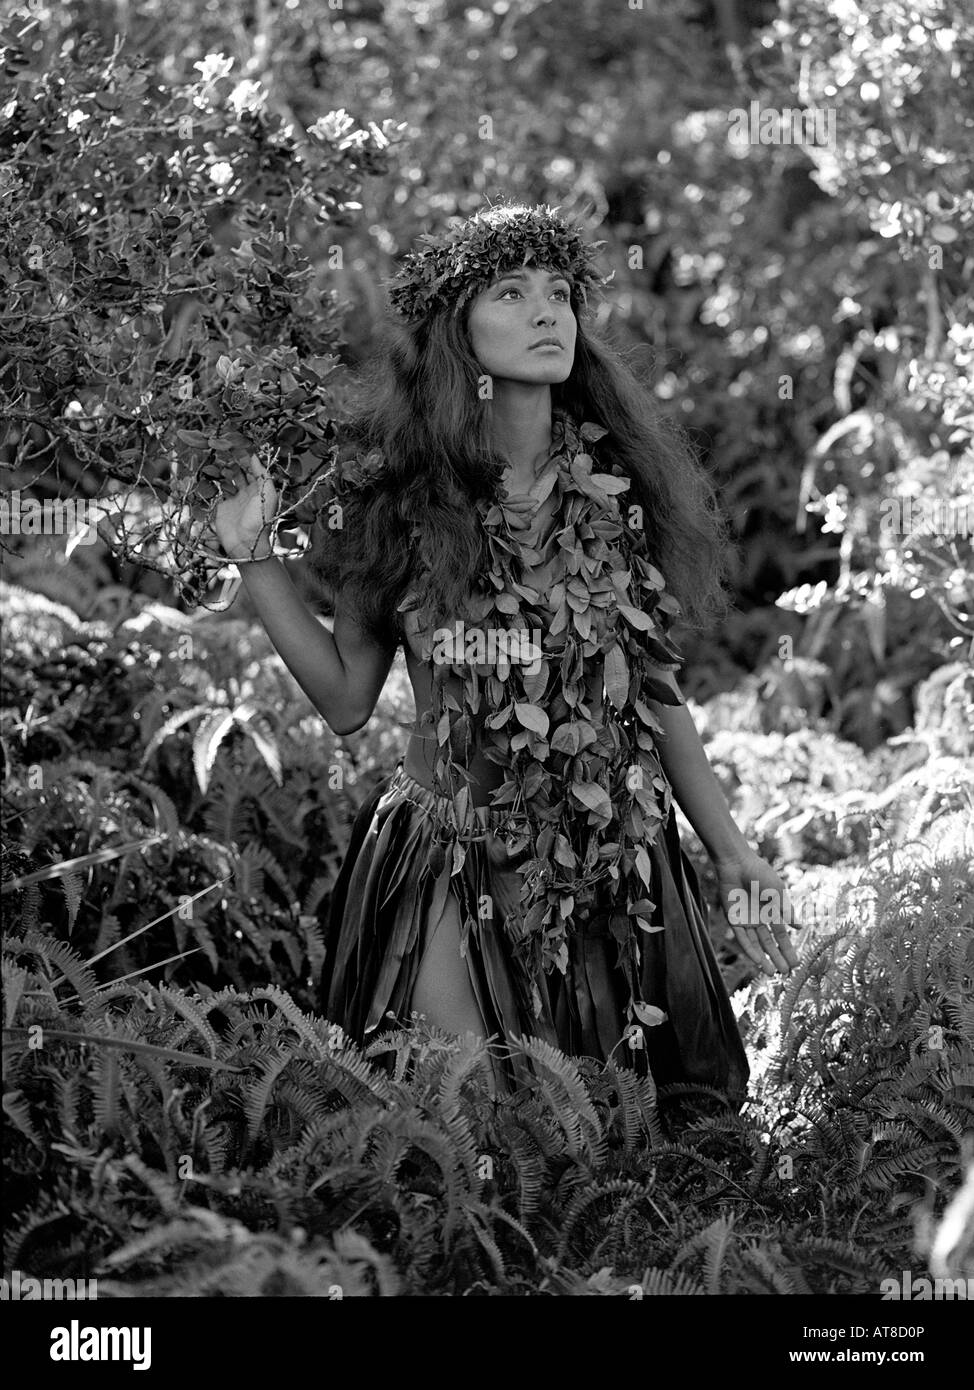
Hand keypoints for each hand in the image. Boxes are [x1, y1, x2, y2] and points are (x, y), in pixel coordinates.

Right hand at [212, 453, 278, 560]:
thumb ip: (263, 475)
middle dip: (232, 461)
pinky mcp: (222, 507)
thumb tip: (254, 456)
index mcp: (260, 490)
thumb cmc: (260, 520)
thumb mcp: (268, 496)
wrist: (245, 544)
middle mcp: (247, 493)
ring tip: (215, 457)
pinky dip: (213, 481)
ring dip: (222, 469)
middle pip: (239, 472)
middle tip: (222, 448)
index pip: (253, 469)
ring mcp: (234, 500)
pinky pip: (217, 490)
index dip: (246, 457)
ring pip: (227, 479)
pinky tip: (208, 471)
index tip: (236, 444)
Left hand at [712, 848, 800, 975]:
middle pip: (770, 943)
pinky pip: (742, 938)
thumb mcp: (778, 893)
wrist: (738, 864)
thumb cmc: (760, 874)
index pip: (781, 935)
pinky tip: (758, 960)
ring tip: (773, 973)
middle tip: (787, 973)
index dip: (788, 949)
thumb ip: (787, 910)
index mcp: (772, 912)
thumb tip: (800, 927)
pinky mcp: (734, 919)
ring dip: (764, 958)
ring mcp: (747, 920)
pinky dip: (750, 949)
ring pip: (756, 944)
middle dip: (778, 957)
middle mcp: (760, 919)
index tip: (796, 963)